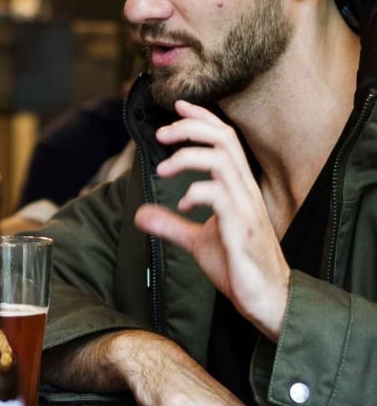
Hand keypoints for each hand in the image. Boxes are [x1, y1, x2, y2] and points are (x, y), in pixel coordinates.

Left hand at [136, 100, 291, 339]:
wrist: (266, 299)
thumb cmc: (238, 267)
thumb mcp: (197, 240)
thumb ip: (172, 224)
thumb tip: (140, 214)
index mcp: (238, 188)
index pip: (225, 139)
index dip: (203, 119)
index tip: (179, 106)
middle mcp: (246, 191)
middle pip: (224, 139)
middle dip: (190, 128)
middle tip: (161, 134)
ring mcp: (246, 208)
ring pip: (222, 160)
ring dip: (187, 156)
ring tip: (163, 170)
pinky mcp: (242, 229)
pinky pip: (220, 196)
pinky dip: (196, 193)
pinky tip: (182, 206)